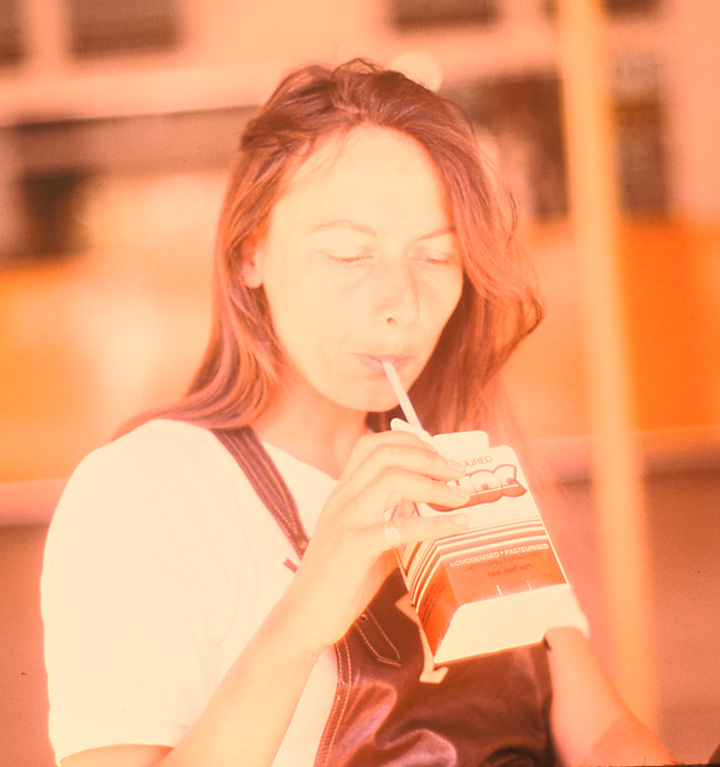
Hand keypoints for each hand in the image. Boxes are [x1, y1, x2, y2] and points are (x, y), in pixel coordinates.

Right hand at [274, 430, 470, 654]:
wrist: (304, 616)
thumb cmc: (338, 580)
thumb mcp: (366, 539)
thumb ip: (392, 520)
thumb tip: (428, 511)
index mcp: (342, 493)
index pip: (371, 445)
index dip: (409, 441)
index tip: (438, 454)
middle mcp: (342, 499)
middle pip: (386, 454)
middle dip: (429, 456)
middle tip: (459, 471)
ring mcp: (347, 521)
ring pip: (392, 479)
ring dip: (434, 484)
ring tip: (462, 496)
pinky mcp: (355, 548)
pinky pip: (401, 526)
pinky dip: (436, 523)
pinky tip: (460, 525)